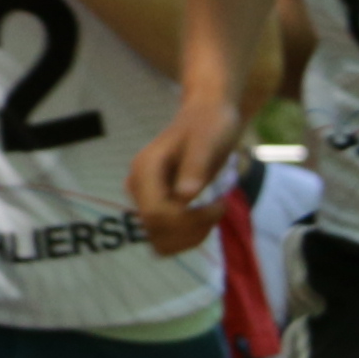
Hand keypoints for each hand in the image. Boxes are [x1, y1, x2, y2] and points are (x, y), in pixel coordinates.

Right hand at [126, 90, 243, 254]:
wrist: (208, 116)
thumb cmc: (210, 124)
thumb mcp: (208, 140)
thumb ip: (196, 166)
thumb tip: (186, 195)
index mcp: (145, 169)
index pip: (156, 213)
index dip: (188, 219)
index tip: (220, 204)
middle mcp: (138, 186)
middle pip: (157, 230)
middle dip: (192, 229)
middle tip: (219, 208)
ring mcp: (145, 199)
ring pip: (160, 241)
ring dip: (191, 237)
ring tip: (213, 214)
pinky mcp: (155, 208)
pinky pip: (166, 238)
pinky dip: (189, 237)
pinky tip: (206, 219)